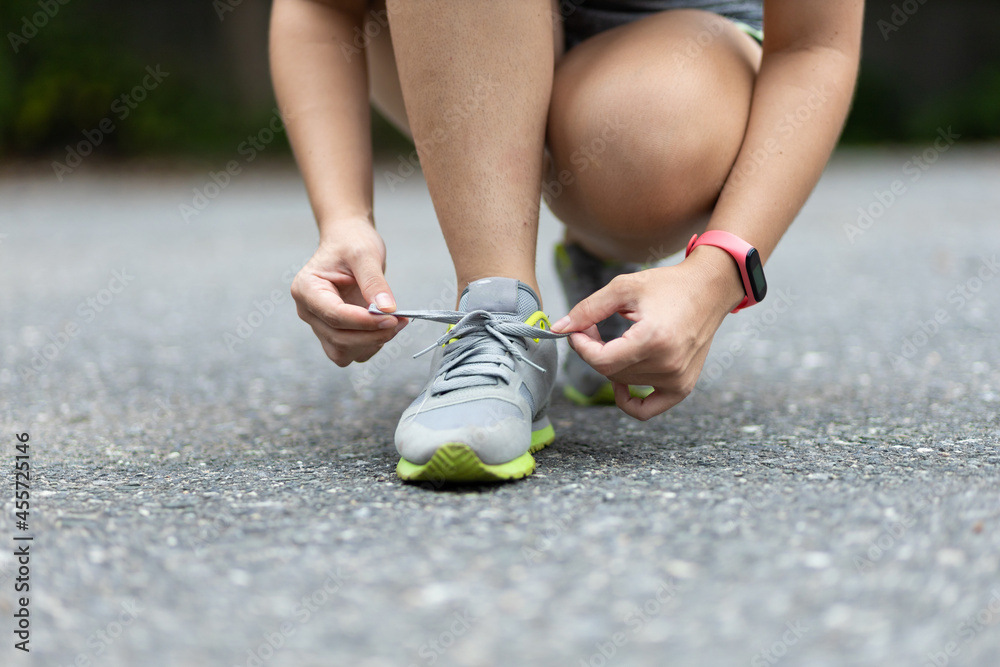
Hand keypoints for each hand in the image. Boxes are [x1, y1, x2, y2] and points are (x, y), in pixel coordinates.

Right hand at [291, 217, 406, 365]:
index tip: (392, 318)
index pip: (335, 315)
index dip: (365, 322)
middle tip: (399, 321)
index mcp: (307, 288)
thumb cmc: (351, 242)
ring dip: (370, 344)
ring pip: (342, 352)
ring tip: (394, 323)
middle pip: (338, 338)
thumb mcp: (365, 254)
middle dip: (372, 335)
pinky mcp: (333, 332)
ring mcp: (319, 324)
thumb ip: (374, 282)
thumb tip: (387, 310)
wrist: (348, 241)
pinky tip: (384, 327)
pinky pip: (350, 352)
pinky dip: (369, 345)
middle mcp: (308, 310)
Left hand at [551, 247, 743, 419]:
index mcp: (653, 339)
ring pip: (623, 384)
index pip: (601, 361)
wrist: (709, 289)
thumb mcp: (623, 288)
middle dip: (593, 351)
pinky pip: (647, 409)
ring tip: (616, 339)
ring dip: (611, 365)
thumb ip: (588, 309)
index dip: (581, 347)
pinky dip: (628, 400)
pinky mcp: (683, 386)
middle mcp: (668, 364)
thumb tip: (559, 328)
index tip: (577, 330)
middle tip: (593, 327)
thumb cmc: (668, 285)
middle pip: (610, 373)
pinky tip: (620, 383)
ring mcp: (678, 379)